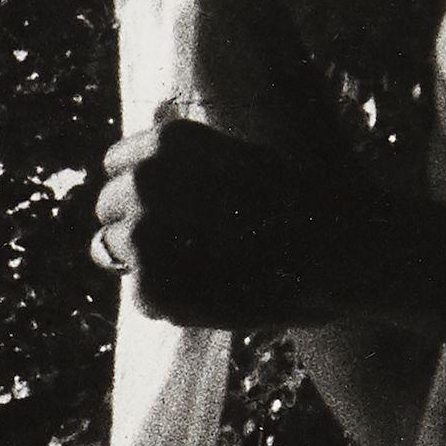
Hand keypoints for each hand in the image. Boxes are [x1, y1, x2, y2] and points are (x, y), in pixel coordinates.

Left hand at [88, 117, 367, 327]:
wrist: (339, 251)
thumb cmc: (301, 203)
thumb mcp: (239, 157)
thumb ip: (184, 164)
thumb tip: (136, 166)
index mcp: (165, 144)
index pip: (114, 165)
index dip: (139, 189)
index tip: (168, 205)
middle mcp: (143, 182)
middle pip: (106, 208)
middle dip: (138, 224)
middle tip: (192, 242)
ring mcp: (142, 236)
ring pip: (110, 251)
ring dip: (148, 261)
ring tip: (206, 265)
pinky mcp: (149, 287)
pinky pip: (143, 295)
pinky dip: (172, 301)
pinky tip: (217, 293)